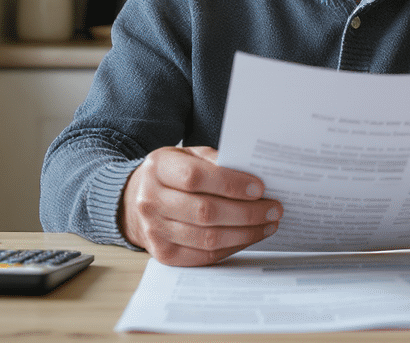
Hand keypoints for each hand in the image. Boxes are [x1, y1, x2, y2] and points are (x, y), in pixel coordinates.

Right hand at [121, 146, 281, 265]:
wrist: (136, 201)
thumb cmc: (171, 174)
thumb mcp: (187, 155)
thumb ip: (215, 161)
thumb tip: (253, 174)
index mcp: (158, 169)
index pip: (196, 178)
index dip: (231, 184)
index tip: (259, 188)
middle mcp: (151, 201)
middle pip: (205, 212)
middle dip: (246, 212)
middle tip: (273, 209)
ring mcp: (155, 231)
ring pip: (208, 238)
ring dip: (245, 233)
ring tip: (268, 224)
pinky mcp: (165, 254)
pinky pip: (205, 255)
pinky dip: (233, 247)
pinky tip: (249, 236)